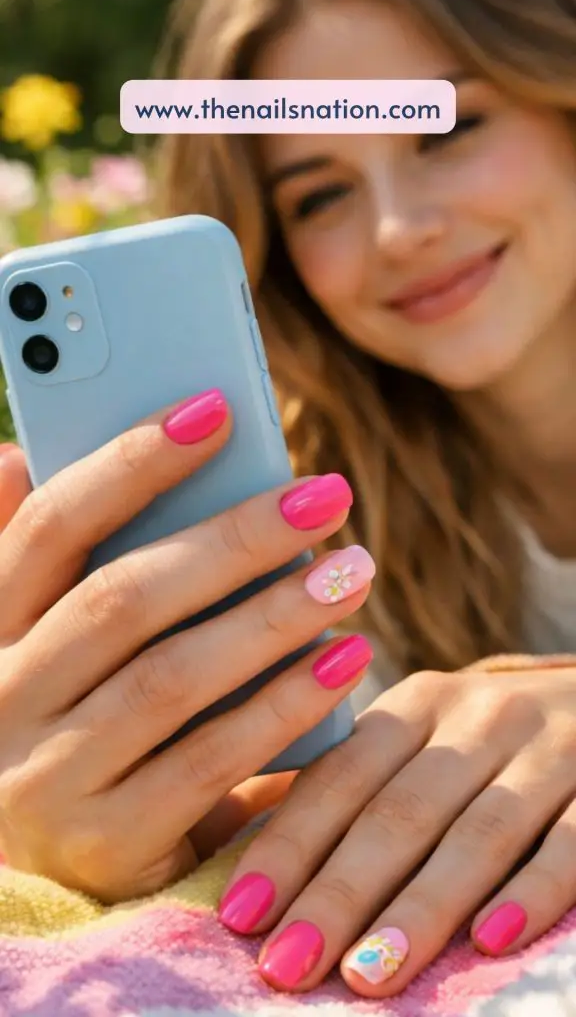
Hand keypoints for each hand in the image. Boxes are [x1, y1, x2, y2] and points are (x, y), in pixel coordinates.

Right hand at [0, 390, 374, 901]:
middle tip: (326, 497)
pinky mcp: (106, 845)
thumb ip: (31, 556)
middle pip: (123, 599)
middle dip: (234, 540)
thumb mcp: (39, 639)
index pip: (51, 528)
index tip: (217, 409)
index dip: (129, 463)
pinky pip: (208, 762)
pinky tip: (345, 660)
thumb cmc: (70, 719)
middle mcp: (3, 701)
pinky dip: (282, 706)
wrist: (60, 862)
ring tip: (353, 571)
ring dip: (273, 618)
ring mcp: (46, 779)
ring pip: (170, 679)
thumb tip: (13, 456)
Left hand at [218, 661, 575, 995]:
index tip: (241, 913)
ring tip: (366, 976)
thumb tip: (251, 849)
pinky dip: (531, 891)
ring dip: (420, 906)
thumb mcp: (427, 734)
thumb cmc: (494, 739)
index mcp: (419, 705)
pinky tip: (490, 942)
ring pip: (478, 832)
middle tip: (287, 965)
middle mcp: (479, 718)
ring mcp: (548, 750)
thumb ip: (355, 778)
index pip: (341, 777)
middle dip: (338, 893)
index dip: (289, 844)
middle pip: (399, 811)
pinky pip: (570, 842)